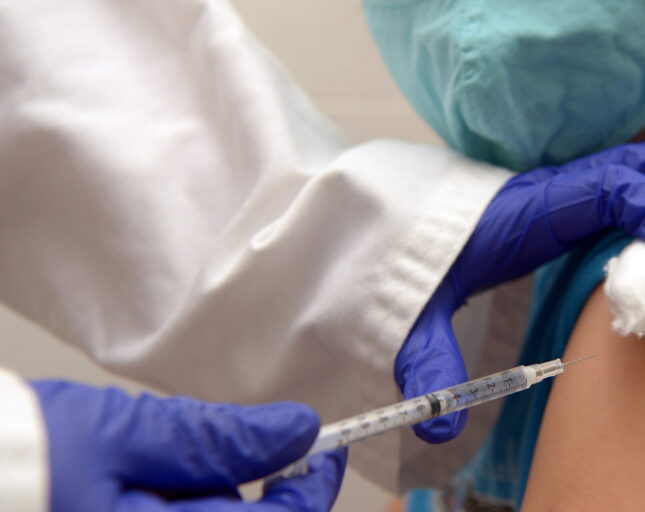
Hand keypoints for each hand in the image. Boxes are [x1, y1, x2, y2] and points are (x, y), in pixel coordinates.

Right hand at [30, 380, 344, 511]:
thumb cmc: (30, 456)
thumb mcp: (129, 432)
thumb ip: (218, 438)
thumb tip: (296, 429)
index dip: (315, 489)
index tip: (326, 449)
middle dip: (273, 494)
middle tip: (272, 448)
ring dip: (230, 497)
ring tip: (193, 457)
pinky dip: (197, 506)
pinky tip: (170, 480)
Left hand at [395, 129, 644, 442]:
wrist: (409, 230)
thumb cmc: (428, 269)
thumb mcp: (422, 314)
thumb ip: (431, 363)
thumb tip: (438, 430)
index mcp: (534, 210)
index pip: (608, 192)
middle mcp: (559, 188)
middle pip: (641, 166)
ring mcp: (571, 185)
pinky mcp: (578, 193)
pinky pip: (637, 171)